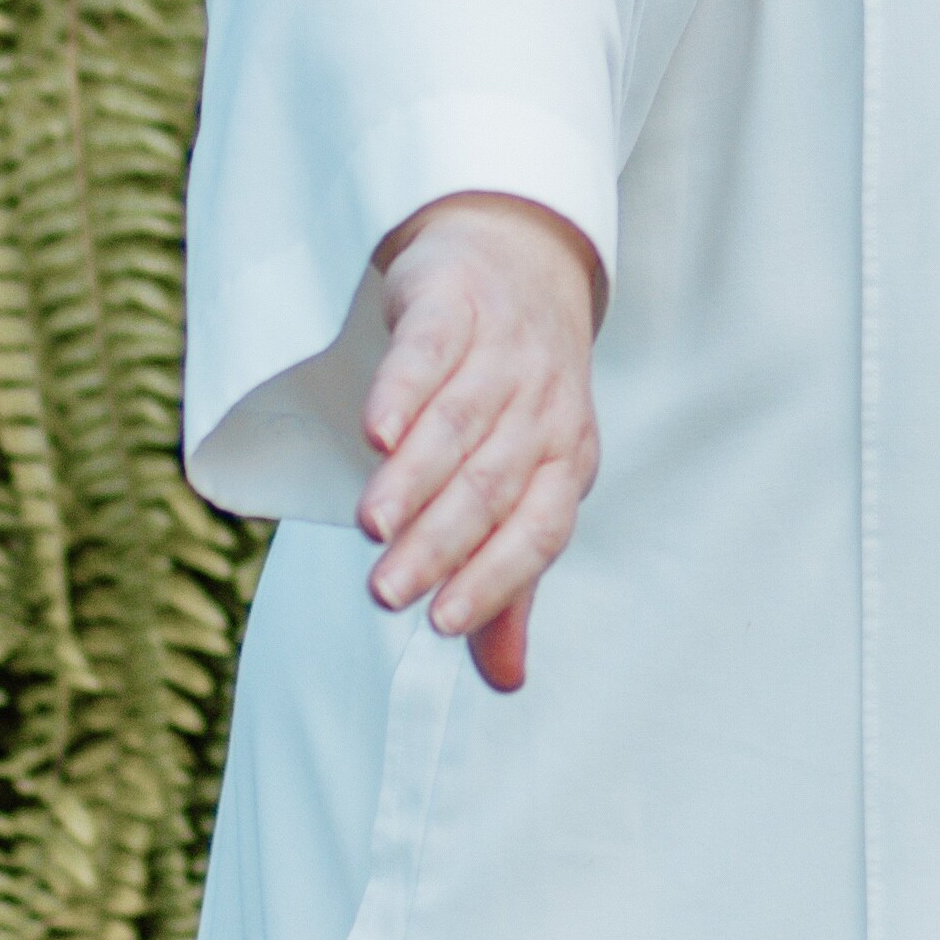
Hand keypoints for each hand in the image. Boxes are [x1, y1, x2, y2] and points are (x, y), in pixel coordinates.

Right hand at [358, 191, 602, 693]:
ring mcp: (500, 354)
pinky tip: (374, 432)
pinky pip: (431, 353)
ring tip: (372, 526)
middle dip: (439, 544)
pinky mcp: (454, 306)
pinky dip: (403, 391)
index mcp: (567, 461)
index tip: (442, 624)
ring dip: (414, 479)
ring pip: (458, 425)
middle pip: (490, 486)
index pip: (539, 531)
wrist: (521, 257)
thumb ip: (509, 579)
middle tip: (386, 592)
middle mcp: (543, 410)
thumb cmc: (517, 398)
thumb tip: (507, 682)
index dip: (495, 580)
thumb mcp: (528, 483)